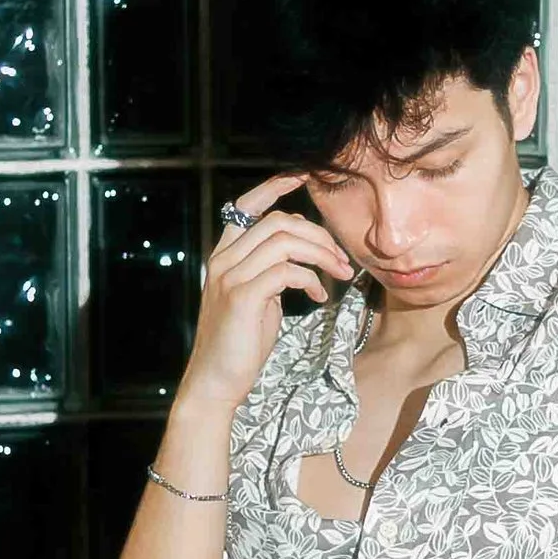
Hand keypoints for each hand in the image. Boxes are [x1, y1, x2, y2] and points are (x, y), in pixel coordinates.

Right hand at [179, 170, 356, 408]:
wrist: (215, 382)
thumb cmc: (240, 344)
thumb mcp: (257, 299)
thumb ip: (272, 273)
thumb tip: (304, 260)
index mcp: (225, 256)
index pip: (246, 206)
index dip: (275, 186)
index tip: (303, 176)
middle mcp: (223, 260)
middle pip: (278, 221)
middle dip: (318, 234)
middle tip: (342, 258)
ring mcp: (231, 277)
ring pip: (284, 241)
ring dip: (321, 254)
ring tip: (339, 273)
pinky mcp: (243, 297)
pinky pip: (286, 271)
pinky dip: (310, 278)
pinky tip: (319, 296)